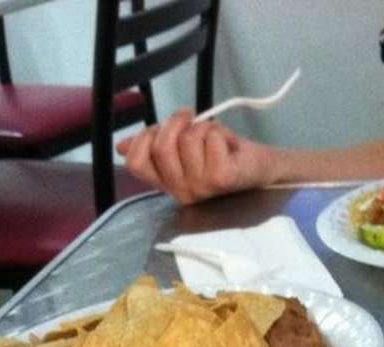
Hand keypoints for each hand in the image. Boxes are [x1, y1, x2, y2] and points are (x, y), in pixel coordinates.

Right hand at [116, 109, 279, 204]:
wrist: (262, 167)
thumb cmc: (224, 155)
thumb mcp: (184, 147)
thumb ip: (154, 146)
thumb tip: (121, 146)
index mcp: (168, 184)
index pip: (136, 164)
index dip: (143, 138)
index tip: (161, 127)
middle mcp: (181, 191)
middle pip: (160, 146)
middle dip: (174, 122)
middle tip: (191, 117)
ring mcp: (201, 188)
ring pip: (185, 139)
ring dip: (201, 127)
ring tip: (213, 136)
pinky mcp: (220, 179)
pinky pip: (207, 138)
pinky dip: (218, 131)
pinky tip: (226, 144)